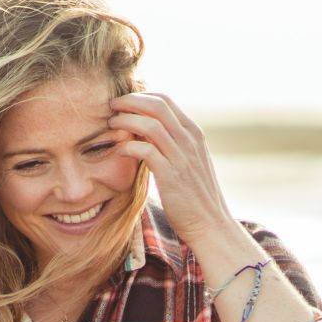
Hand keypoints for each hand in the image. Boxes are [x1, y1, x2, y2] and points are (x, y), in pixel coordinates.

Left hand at [105, 92, 231, 238]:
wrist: (210, 224)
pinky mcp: (171, 176)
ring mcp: (181, 158)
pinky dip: (129, 146)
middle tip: (111, 106)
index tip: (123, 103)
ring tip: (111, 125)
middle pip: (156, 106)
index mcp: (193, 133)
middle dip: (129, 101)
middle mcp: (189, 141)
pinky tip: (120, 150)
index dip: (140, 96)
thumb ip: (175, 143)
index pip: (165, 100)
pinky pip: (146, 151)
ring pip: (150, 125)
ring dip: (126, 121)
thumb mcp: (190, 161)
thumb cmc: (195, 195)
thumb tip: (151, 132)